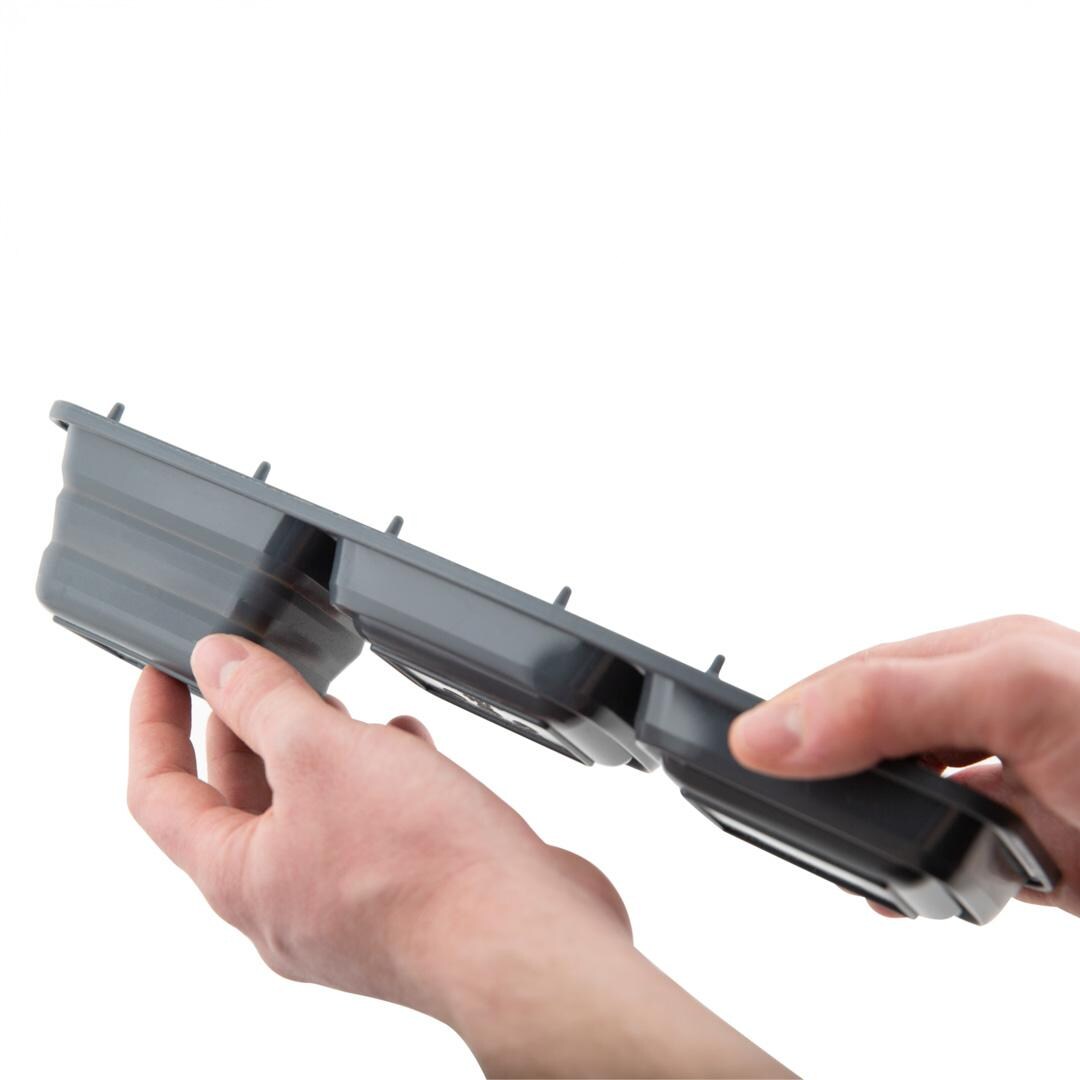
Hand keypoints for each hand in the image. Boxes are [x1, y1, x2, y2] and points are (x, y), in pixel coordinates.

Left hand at [128, 634, 789, 1077]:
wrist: (526, 939)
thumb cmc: (426, 868)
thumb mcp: (324, 752)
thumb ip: (263, 700)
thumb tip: (215, 661)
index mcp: (244, 877)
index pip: (160, 796)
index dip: (153, 727)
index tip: (160, 672)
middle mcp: (289, 902)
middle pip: (238, 805)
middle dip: (243, 730)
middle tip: (252, 674)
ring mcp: (350, 905)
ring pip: (312, 813)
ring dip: (316, 752)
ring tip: (335, 705)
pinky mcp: (409, 897)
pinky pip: (371, 827)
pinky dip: (378, 778)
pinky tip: (408, 746)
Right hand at [728, 614, 1079, 917]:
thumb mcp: (1015, 695)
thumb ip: (892, 702)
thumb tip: (773, 733)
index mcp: (982, 658)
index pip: (860, 675)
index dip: (795, 711)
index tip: (741, 753)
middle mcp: (995, 717)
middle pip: (877, 739)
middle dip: (822, 772)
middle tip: (769, 806)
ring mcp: (1021, 787)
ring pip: (915, 804)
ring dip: (868, 830)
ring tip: (822, 851)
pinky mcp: (1044, 853)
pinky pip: (961, 864)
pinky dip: (920, 881)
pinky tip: (896, 893)